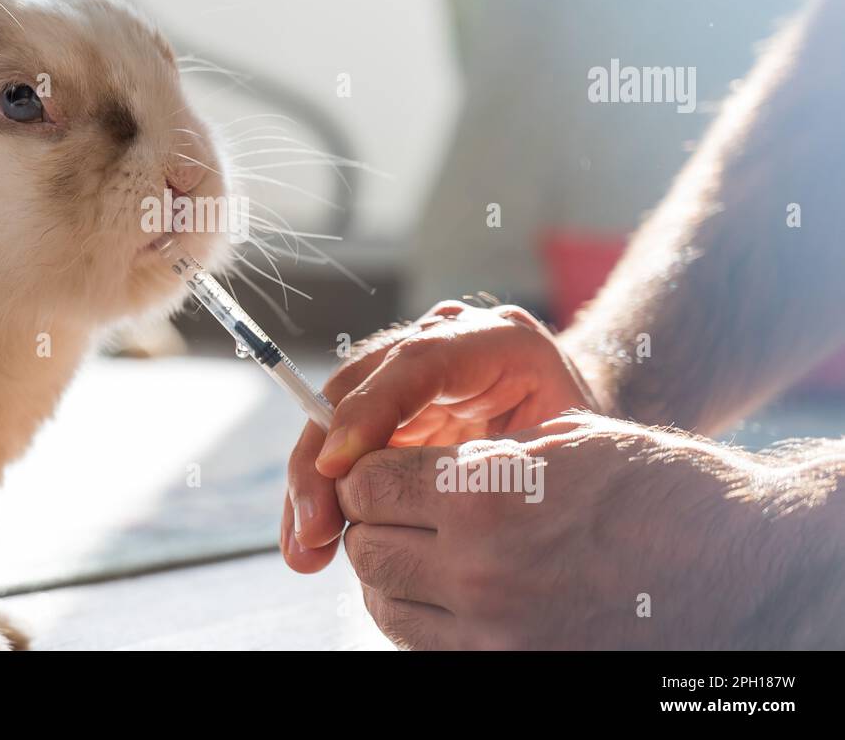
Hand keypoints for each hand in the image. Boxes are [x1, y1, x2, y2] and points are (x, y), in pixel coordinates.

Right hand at [282, 301, 595, 572]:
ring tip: (304, 552)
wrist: (587, 438)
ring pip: (330, 417)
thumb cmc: (587, 454)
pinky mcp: (386, 409)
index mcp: (494, 340)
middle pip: (354, 388)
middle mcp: (437, 342)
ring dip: (310, 485)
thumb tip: (429, 505)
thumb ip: (505, 465)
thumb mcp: (566, 455)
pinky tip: (308, 541)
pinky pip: (337, 446)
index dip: (371, 412)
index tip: (338, 469)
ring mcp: (404, 373)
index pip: (417, 361)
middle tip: (314, 531)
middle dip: (322, 461)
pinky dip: (320, 494)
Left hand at [336, 416, 844, 648]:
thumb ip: (470, 459)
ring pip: (385, 605)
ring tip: (426, 549)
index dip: (365, 472)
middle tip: (399, 508)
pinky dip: (421, 616)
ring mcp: (494, 632)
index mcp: (485, 494)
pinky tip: (453, 590)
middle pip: (366, 548)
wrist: (739, 566)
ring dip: (391, 573)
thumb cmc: (656, 487)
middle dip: (371, 522)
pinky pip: (425, 645)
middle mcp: (478, 569)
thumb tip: (402, 469)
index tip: (377, 469)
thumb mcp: (560, 442)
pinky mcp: (509, 670)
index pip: (367, 484)